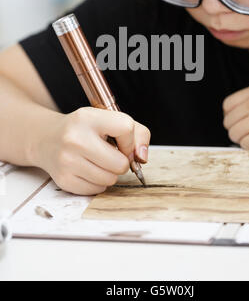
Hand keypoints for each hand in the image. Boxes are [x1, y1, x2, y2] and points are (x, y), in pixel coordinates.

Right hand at [32, 107, 150, 194]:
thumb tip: (142, 157)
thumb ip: (137, 133)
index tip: (122, 142)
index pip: (126, 128)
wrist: (48, 139)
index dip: (130, 140)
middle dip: (121, 161)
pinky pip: (97, 189)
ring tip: (98, 161)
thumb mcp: (109, 120)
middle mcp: (75, 138)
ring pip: (110, 179)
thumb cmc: (85, 130)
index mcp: (88, 118)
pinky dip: (98, 182)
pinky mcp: (64, 180)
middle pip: (120, 163)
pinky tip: (88, 169)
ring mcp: (67, 161)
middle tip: (111, 155)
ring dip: (110, 173)